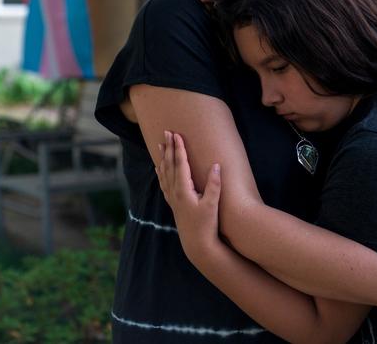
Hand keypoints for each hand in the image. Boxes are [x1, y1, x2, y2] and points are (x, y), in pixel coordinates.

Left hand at [156, 131, 222, 261]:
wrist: (196, 244)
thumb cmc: (206, 225)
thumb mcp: (213, 204)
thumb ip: (215, 184)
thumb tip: (216, 165)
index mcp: (183, 190)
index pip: (180, 164)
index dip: (179, 148)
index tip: (177, 134)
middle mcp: (175, 192)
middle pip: (170, 165)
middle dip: (169, 147)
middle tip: (167, 132)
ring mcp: (172, 198)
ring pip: (165, 172)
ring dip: (164, 157)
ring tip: (162, 145)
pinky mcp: (173, 203)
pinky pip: (164, 183)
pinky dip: (161, 172)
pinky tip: (159, 168)